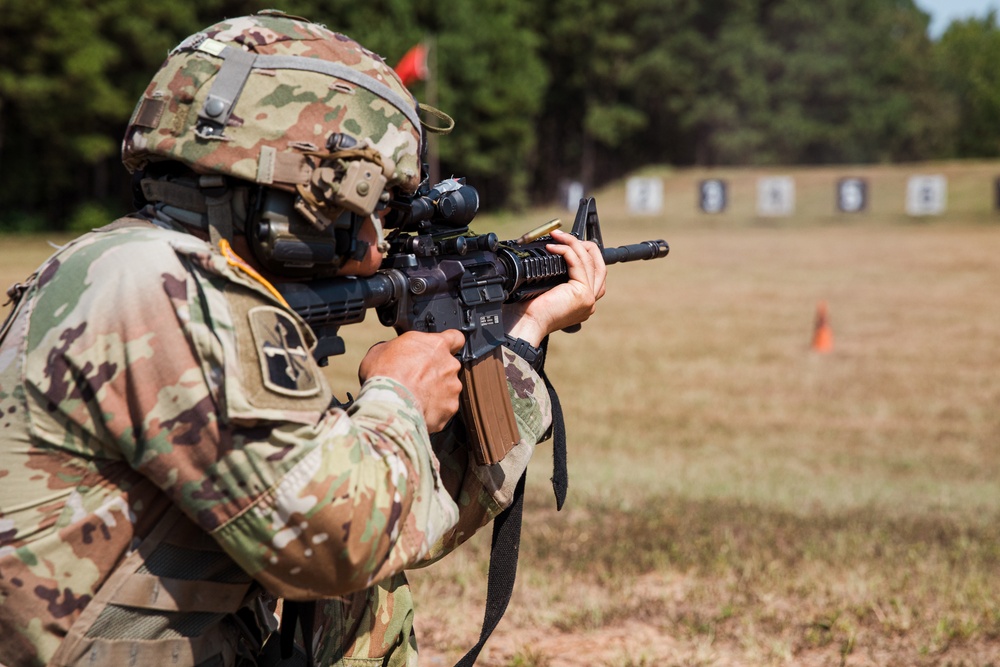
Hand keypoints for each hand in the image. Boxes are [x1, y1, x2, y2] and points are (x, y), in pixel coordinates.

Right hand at [359, 330, 464, 431]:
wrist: (389, 403)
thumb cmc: (385, 374)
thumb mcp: (383, 349)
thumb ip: (399, 347)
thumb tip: (396, 352)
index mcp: (436, 345)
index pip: (456, 338)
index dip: (450, 344)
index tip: (442, 350)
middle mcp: (450, 365)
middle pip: (449, 366)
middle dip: (437, 372)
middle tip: (417, 379)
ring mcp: (452, 387)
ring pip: (448, 388)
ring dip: (436, 392)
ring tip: (416, 398)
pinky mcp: (450, 408)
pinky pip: (445, 407)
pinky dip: (435, 409)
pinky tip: (419, 410)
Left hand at [505, 229, 607, 345]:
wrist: (524, 324)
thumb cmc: (527, 312)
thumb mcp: (545, 289)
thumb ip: (555, 276)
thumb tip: (553, 254)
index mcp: (581, 302)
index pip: (593, 273)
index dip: (583, 254)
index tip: (567, 243)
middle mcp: (589, 302)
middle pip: (598, 265)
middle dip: (585, 246)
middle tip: (564, 237)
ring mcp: (588, 298)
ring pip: (589, 261)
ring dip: (573, 243)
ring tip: (557, 236)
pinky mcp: (583, 293)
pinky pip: (578, 263)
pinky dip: (566, 250)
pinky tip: (554, 246)